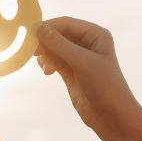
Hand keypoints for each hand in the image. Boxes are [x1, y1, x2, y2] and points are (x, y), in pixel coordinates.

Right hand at [34, 16, 138, 133]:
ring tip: (45, 67)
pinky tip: (47, 72)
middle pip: (59, 35)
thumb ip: (60, 45)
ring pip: (55, 48)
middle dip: (45, 42)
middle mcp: (87, 43)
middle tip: (32, 51)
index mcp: (95, 35)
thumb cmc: (104, 85)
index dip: (48, 26)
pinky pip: (55, 61)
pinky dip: (48, 63)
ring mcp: (79, 58)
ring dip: (46, 54)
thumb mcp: (82, 62)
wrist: (112, 116)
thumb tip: (40, 28)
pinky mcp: (72, 72)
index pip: (66, 23)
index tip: (29, 34)